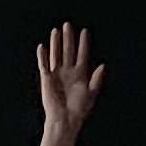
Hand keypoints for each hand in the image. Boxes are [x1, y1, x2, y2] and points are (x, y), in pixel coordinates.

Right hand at [35, 21, 106, 139]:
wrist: (65, 120)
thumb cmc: (79, 110)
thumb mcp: (91, 94)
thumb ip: (96, 79)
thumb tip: (103, 65)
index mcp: (80, 75)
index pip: (81, 54)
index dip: (83, 43)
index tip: (84, 31)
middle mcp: (68, 72)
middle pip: (68, 51)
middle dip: (68, 38)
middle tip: (68, 25)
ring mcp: (57, 74)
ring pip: (56, 54)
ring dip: (56, 43)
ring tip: (56, 31)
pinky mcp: (47, 79)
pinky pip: (44, 65)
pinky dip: (42, 56)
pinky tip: (42, 47)